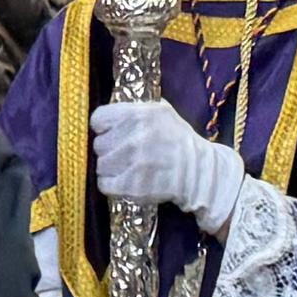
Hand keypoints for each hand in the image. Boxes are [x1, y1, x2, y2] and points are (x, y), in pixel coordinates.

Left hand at [94, 100, 248, 228]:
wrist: (198, 170)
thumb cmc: (177, 140)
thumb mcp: (161, 112)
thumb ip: (134, 110)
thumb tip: (108, 115)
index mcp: (138, 114)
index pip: (98, 119)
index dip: (104, 128)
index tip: (112, 134)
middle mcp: (134, 135)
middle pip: (98, 144)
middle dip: (109, 150)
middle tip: (124, 154)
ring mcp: (133, 162)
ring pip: (100, 165)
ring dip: (111, 169)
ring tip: (126, 168)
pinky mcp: (132, 185)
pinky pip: (104, 184)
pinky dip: (112, 185)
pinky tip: (125, 181)